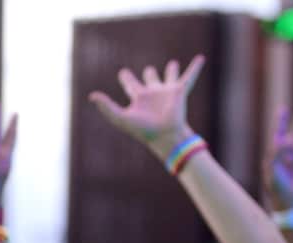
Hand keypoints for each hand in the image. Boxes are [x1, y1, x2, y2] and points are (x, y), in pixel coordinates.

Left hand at [89, 55, 204, 158]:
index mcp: (139, 99)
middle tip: (148, 69)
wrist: (164, 135)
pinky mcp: (180, 92)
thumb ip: (106, 107)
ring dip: (171, 71)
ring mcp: (167, 92)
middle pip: (150, 81)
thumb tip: (91, 96)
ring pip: (169, 77)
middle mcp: (153, 94)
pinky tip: (200, 58)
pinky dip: (195, 68)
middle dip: (149, 74)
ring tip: (173, 63)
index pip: (131, 85)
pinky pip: (189, 77)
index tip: (123, 72)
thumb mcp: (120, 118)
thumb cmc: (142, 129)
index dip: (126, 78)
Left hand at [265, 101, 292, 208]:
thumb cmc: (276, 185)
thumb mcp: (271, 168)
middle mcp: (289, 151)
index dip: (281, 121)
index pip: (278, 133)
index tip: (282, 108)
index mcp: (276, 152)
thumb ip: (276, 152)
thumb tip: (286, 138)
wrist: (290, 199)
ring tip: (291, 161)